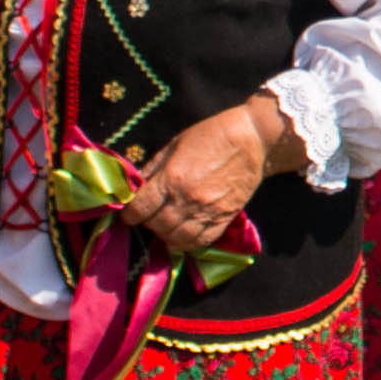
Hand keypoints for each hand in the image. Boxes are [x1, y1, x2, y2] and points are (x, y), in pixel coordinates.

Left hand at [129, 100, 286, 256]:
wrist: (251, 140)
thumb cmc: (210, 135)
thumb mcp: (174, 145)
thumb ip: (153, 168)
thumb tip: (135, 186)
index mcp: (172, 178)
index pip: (140, 208)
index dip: (129, 214)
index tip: (128, 214)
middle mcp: (187, 199)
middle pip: (156, 225)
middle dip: (147, 223)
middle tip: (148, 216)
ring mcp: (207, 212)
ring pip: (177, 239)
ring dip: (165, 235)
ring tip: (164, 226)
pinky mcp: (224, 219)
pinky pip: (201, 242)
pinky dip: (187, 244)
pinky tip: (182, 235)